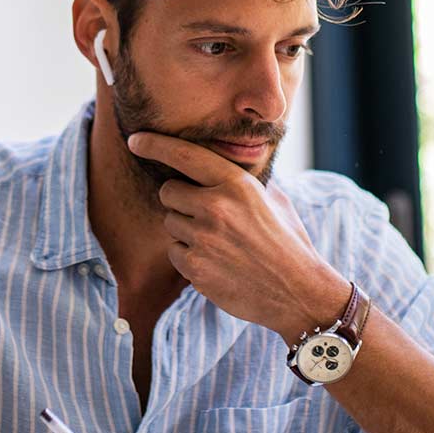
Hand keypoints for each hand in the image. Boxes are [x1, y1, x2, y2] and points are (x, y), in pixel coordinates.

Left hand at [127, 131, 349, 337]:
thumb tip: (227, 166)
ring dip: (186, 231)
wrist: (297, 292)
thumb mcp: (275, 200)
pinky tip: (216, 262)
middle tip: (205, 215)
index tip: (136, 140)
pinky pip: (174, 252)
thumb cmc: (288, 243)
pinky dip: (189, 256)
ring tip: (218, 242)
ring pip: (170, 223)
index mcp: (236, 184)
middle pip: (168, 191)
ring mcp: (203, 239)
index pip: (184, 155)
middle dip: (180, 201)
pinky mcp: (195, 267)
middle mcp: (216, 207)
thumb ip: (246, 182)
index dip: (155, 144)